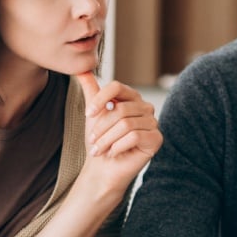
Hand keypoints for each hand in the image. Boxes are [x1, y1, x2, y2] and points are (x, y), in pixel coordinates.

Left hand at [74, 72, 162, 194]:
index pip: (117, 86)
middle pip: (120, 109)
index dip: (100, 99)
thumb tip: (80, 68)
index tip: (87, 114)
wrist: (104, 167)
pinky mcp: (156, 139)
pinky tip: (113, 153)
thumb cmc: (100, 140)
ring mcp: (153, 122)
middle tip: (93, 141)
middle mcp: (145, 107)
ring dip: (107, 139)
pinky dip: (118, 146)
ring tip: (99, 149)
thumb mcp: (93, 113)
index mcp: (132, 97)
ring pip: (126, 124)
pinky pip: (134, 136)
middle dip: (101, 127)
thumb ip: (91, 90)